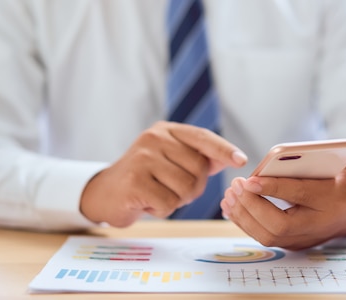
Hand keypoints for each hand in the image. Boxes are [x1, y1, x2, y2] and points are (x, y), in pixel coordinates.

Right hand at [80, 121, 246, 226]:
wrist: (104, 194)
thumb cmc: (144, 179)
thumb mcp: (170, 162)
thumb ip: (199, 158)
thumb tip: (233, 158)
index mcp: (165, 131)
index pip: (201, 137)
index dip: (223, 149)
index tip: (241, 161)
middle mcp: (153, 139)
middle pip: (198, 169)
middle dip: (192, 187)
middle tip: (169, 189)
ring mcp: (142, 159)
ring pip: (186, 188)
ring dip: (176, 200)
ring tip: (156, 194)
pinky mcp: (134, 182)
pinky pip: (169, 203)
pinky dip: (161, 210)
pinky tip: (146, 203)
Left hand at [221, 143, 345, 249]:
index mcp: (332, 202)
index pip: (300, 196)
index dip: (274, 189)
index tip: (250, 179)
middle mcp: (316, 226)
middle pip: (278, 225)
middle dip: (253, 206)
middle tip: (236, 185)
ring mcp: (302, 239)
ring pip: (267, 235)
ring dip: (244, 215)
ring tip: (230, 194)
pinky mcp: (290, 243)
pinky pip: (263, 237)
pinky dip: (243, 222)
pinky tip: (230, 206)